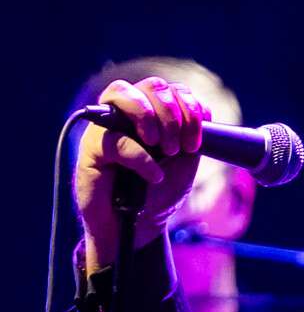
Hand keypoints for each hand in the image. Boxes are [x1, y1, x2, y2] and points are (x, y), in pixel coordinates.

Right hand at [75, 77, 210, 272]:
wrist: (140, 226)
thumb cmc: (160, 191)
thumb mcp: (186, 161)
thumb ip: (193, 135)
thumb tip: (203, 111)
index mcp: (154, 113)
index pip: (173, 89)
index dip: (191, 107)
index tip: (197, 139)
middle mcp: (128, 113)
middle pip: (152, 85)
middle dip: (174, 114)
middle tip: (180, 147)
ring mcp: (106, 127)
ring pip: (122, 92)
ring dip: (151, 117)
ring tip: (165, 148)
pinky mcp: (91, 148)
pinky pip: (116, 140)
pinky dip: (142, 158)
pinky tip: (154, 175)